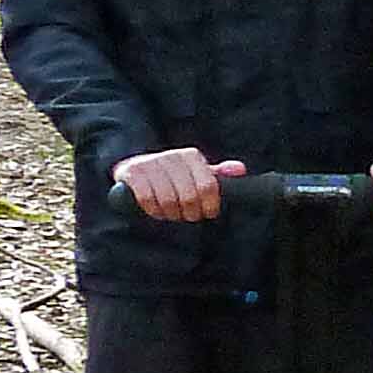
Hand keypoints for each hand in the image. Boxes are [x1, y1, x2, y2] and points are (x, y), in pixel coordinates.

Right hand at [115, 147, 239, 222]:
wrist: (134, 170)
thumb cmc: (172, 177)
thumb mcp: (196, 174)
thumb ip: (218, 174)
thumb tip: (240, 170)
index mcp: (191, 156)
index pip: (208, 187)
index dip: (210, 206)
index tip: (208, 213)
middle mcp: (172, 156)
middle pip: (189, 197)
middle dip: (190, 213)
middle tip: (188, 216)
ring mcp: (151, 163)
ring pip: (168, 200)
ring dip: (171, 213)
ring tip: (172, 213)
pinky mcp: (132, 172)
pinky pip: (147, 199)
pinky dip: (154, 210)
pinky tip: (156, 210)